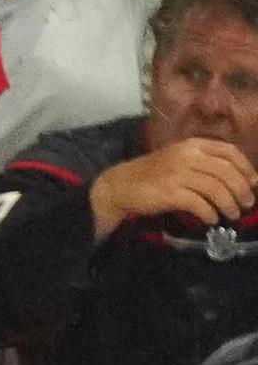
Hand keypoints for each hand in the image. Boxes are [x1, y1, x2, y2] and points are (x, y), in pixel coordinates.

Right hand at [90, 137, 257, 237]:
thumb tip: (239, 178)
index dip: (246, 168)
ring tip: (232, 215)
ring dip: (229, 204)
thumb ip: (205, 163)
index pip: (230, 152)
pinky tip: (211, 219)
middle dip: (241, 190)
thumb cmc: (154, 174)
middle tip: (246, 204)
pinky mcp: (169, 193)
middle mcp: (187, 156)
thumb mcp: (180, 159)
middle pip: (226, 172)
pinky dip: (209, 213)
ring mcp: (177, 174)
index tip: (253, 183)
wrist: (120, 185)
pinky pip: (198, 204)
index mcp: (193, 145)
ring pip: (216, 189)